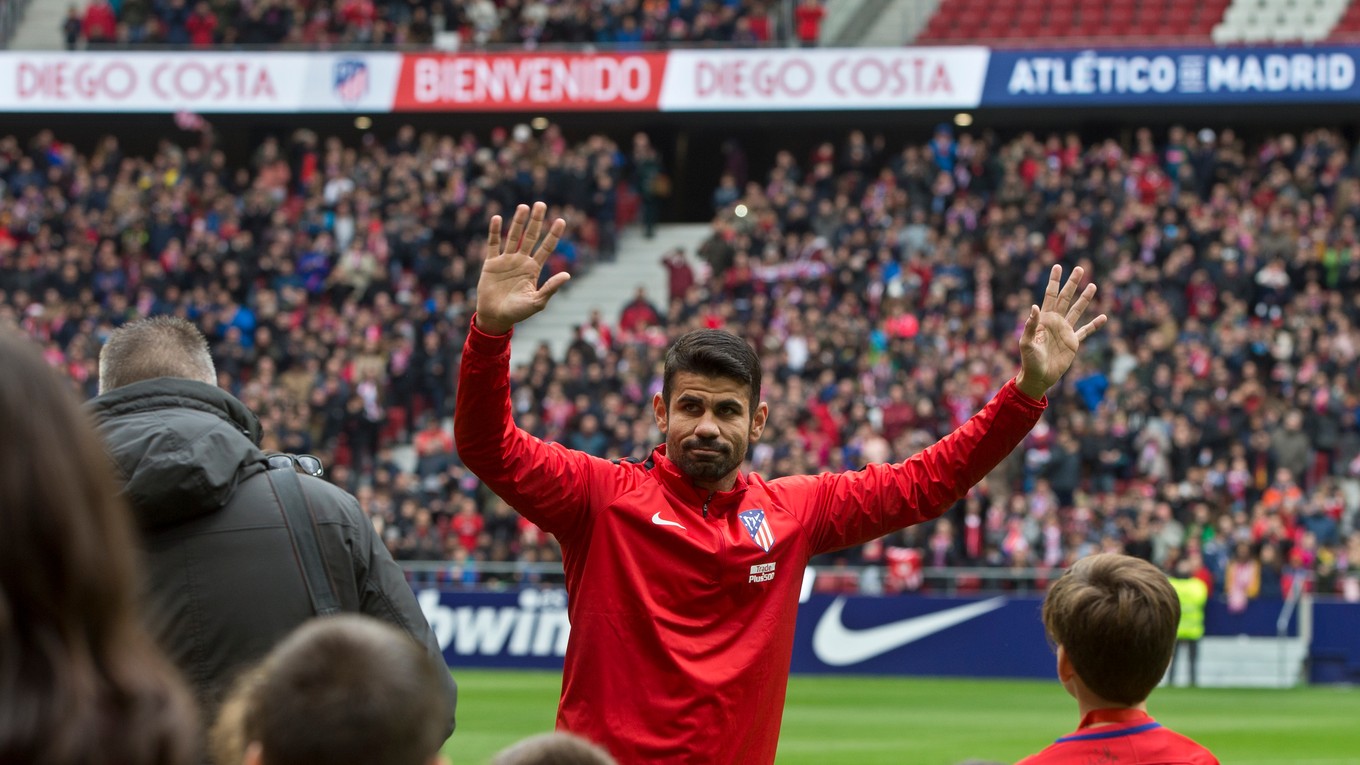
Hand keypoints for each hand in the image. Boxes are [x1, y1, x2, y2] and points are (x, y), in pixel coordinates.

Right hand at [474, 202, 569, 335]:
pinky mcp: (491, 263)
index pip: (546, 247)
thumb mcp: (537, 301)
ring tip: (524, 207)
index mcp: (533, 268)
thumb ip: (550, 288)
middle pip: (531, 236)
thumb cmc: (518, 312)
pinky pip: (493, 244)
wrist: (495, 317)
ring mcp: (506, 260)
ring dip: (518, 222)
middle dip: (536, 221)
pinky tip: (497, 218)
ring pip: (513, 236)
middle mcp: (521, 261)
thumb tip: (567, 275)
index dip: (553, 234)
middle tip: (541, 204)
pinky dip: (494, 231)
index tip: (561, 221)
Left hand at [1015, 264, 1106, 399]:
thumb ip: (1030, 325)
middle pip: (1065, 298)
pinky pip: (1086, 331)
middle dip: (1072, 283)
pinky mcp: (1073, 342)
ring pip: (1077, 310)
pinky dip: (1094, 325)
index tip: (1057, 266)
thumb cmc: (1029, 360)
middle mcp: (1056, 321)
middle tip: (1080, 268)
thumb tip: (1034, 306)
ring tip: (1093, 285)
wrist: (1038, 376)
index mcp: (1044, 319)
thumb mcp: (1026, 342)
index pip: (1049, 295)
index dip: (1054, 281)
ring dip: (1085, 299)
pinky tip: (1103, 317)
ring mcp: (1065, 331)